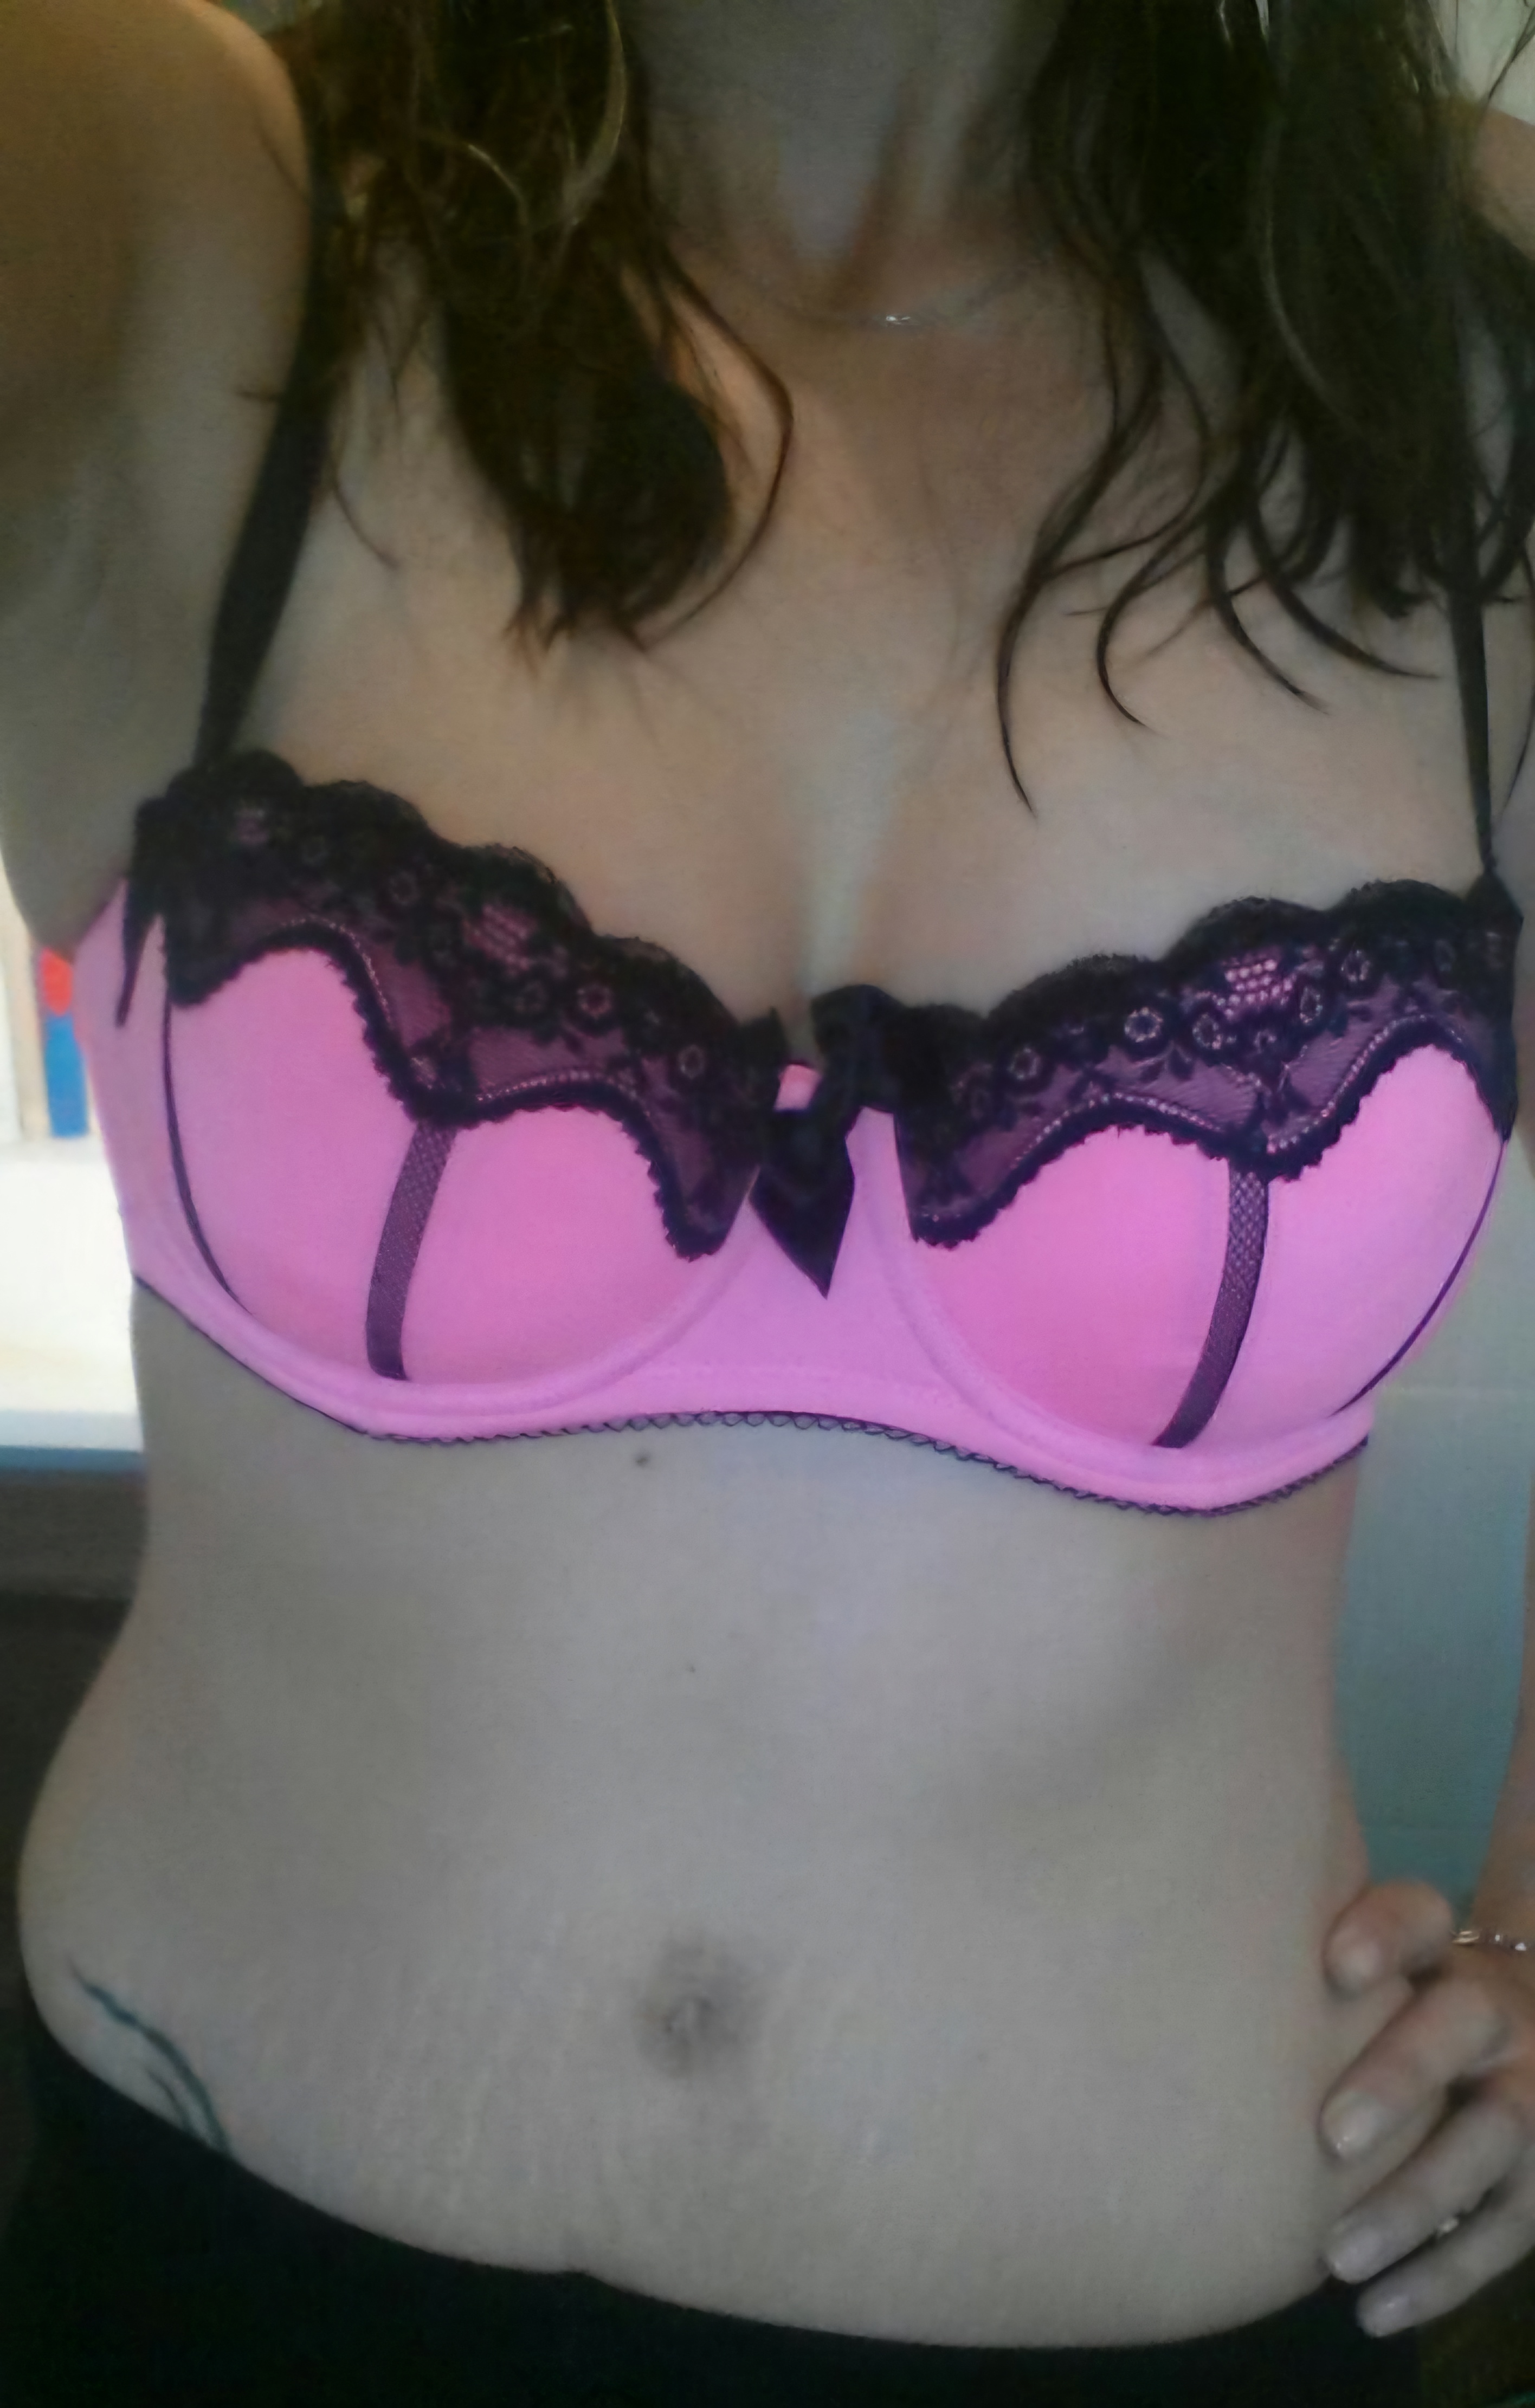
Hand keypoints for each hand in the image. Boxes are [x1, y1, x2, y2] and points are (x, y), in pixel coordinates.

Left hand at [1319, 1879, 1534, 2334]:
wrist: (1499, 2049)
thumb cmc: (1386, 2016)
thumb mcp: (1361, 1979)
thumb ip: (1295, 1972)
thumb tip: (1173, 1984)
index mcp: (1442, 1955)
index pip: (1421, 1917)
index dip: (1385, 1934)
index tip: (1334, 1967)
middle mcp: (1495, 2015)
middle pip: (1460, 2025)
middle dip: (1400, 2077)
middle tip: (1330, 2138)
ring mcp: (1526, 2095)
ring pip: (1489, 2142)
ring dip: (1414, 2202)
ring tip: (1337, 2254)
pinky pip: (1505, 2232)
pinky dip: (1439, 2276)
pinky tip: (1374, 2310)